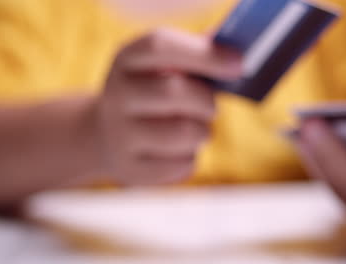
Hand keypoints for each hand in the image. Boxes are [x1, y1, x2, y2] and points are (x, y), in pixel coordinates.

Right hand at [95, 28, 241, 184]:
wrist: (108, 135)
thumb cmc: (154, 95)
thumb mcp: (165, 69)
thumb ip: (198, 56)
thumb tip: (237, 52)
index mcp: (127, 59)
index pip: (160, 46)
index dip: (204, 54)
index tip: (238, 64)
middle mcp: (116, 94)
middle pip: (174, 92)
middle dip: (206, 101)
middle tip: (211, 108)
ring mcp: (119, 134)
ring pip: (184, 133)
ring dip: (202, 132)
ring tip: (194, 129)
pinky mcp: (130, 169)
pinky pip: (182, 165)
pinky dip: (190, 157)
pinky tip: (176, 151)